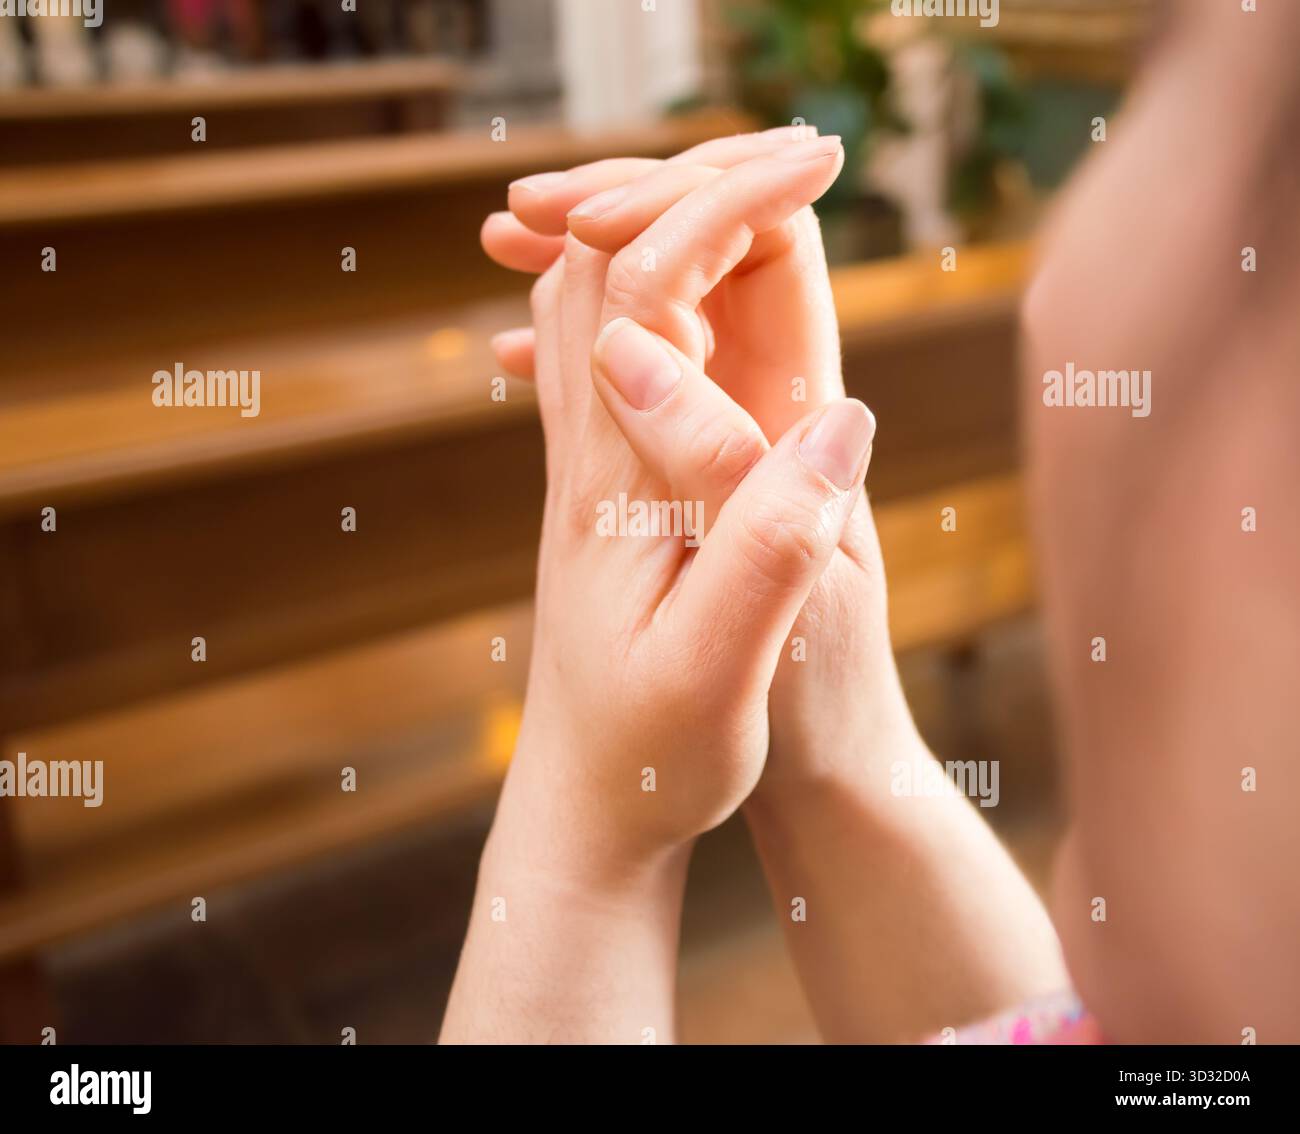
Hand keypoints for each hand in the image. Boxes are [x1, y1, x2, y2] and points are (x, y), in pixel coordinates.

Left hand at [442, 165, 874, 1042]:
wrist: (584, 809)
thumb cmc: (652, 754)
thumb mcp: (718, 665)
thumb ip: (767, 539)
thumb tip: (838, 414)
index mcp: (620, 478)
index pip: (645, 285)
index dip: (723, 206)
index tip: (815, 164)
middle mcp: (588, 455)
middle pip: (607, 267)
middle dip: (696, 187)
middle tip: (800, 151)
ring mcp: (589, 472)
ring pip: (597, 305)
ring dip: (668, 231)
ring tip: (753, 194)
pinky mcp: (605, 498)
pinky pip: (606, 364)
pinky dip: (649, 298)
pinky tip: (692, 305)